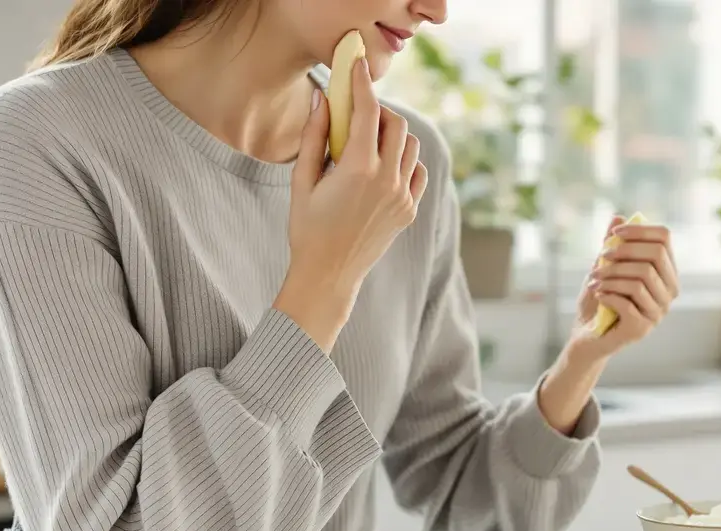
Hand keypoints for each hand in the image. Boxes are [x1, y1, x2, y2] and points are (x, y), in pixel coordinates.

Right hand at [274, 57, 428, 351]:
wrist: (329, 274)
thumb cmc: (308, 228)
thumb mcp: (303, 180)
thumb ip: (313, 136)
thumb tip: (321, 98)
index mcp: (358, 169)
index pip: (367, 111)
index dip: (361, 82)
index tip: (357, 65)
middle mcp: (387, 180)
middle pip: (396, 124)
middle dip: (378, 110)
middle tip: (359, 113)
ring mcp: (403, 196)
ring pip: (411, 147)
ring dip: (393, 135)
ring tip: (370, 142)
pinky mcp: (409, 210)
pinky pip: (418, 172)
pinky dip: (405, 161)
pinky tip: (385, 166)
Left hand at [566, 214, 679, 362]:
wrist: (587, 337)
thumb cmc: (599, 299)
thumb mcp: (603, 267)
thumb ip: (612, 244)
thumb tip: (618, 217)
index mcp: (665, 272)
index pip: (664, 238)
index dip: (640, 229)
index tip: (614, 233)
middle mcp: (669, 292)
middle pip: (655, 256)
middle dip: (624, 251)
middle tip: (601, 256)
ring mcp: (657, 312)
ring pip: (640, 279)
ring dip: (610, 274)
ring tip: (592, 278)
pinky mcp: (641, 328)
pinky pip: (627, 302)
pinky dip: (607, 293)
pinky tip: (597, 293)